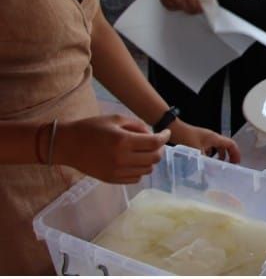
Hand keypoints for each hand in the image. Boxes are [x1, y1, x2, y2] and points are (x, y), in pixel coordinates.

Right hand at [55, 115, 170, 183]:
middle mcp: (121, 158)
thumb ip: (136, 125)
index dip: (164, 137)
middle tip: (156, 142)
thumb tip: (152, 134)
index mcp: (122, 141)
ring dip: (150, 160)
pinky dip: (140, 169)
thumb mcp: (115, 119)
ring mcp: (116, 171)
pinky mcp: (111, 179)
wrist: (66, 145)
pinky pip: (136, 178)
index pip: (154, 143)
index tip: (166, 133)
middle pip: (154, 158)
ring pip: (147, 169)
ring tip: (144, 151)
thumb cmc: (90, 128)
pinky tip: (134, 161)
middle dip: (159, 149)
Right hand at [155, 0, 201, 13]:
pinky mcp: (165, 4)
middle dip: (193, 10)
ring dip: (184, 7)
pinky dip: (176, 6)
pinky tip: (176, 0)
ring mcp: (171, 2)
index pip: (196, 7)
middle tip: (195, 8)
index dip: (199, 9)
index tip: (201, 10)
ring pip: (182, 10)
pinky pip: (174, 9)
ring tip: (183, 0)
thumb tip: (198, 4)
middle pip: (189, 11)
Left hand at [169, 120, 241, 161]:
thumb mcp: (196, 151)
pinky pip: (209, 148)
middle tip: (229, 166)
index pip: (231, 144)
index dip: (236, 154)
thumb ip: (205, 162)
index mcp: (215, 138)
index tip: (236, 164)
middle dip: (229, 156)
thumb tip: (212, 173)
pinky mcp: (198, 141)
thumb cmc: (185, 137)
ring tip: (217, 166)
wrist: (173, 129)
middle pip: (226, 146)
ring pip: (217, 148)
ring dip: (219, 156)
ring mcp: (205, 139)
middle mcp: (212, 137)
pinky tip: (205, 162)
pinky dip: (210, 155)